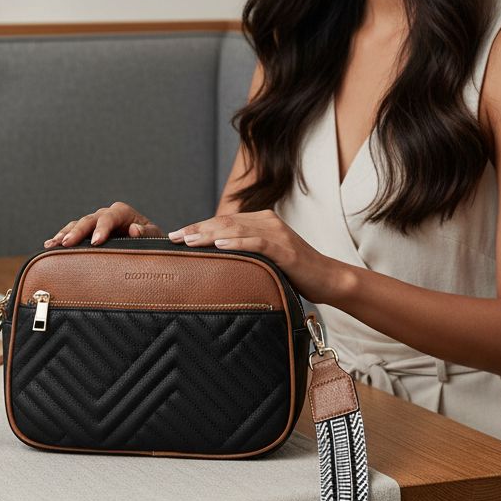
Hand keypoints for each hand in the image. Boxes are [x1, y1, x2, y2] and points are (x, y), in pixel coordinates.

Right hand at [43, 201, 163, 246]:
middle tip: (67, 243)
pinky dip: (61, 238)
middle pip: (89, 220)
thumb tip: (135, 229)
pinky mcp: (88, 233)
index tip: (97, 242)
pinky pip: (72, 232)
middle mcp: (106, 214)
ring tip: (53, 245)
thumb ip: (147, 233)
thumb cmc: (152, 242)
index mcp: (122, 212)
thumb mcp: (155, 238)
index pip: (109, 217)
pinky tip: (50, 245)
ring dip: (64, 234)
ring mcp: (95, 223)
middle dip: (77, 231)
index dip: (102, 228)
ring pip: (77, 225)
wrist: (148, 247)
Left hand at [168, 209, 335, 301]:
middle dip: (197, 229)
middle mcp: (267, 222)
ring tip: (189, 240)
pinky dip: (237, 243)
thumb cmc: (294, 272)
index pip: (222, 221)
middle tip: (174, 237)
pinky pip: (257, 242)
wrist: (327, 278)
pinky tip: (220, 245)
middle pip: (225, 222)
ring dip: (209, 234)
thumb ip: (244, 253)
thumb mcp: (264, 259)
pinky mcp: (285, 249)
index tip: (175, 236)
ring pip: (236, 230)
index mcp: (260, 221)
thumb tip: (214, 260)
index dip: (198, 227)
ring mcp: (277, 234)